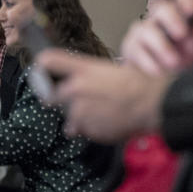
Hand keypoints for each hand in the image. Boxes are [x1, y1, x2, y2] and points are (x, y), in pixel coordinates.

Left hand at [36, 49, 170, 142]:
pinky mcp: (86, 128)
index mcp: (83, 69)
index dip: (42, 66)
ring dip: (79, 118)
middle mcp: (75, 88)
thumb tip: (76, 82)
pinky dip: (91, 129)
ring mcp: (79, 110)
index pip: (49, 61)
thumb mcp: (110, 69)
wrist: (152, 103)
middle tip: (79, 102)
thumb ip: (87, 76)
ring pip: (69, 117)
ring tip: (102, 112)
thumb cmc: (137, 82)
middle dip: (59, 101)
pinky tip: (108, 121)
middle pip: (51, 96)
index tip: (39, 70)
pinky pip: (82, 131)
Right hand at [121, 0, 192, 75]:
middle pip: (162, 8)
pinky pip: (138, 51)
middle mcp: (158, 20)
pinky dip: (150, 62)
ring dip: (163, 47)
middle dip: (173, 19)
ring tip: (173, 61)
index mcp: (177, 16)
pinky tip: (158, 70)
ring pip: (148, 30)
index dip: (188, 0)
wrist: (154, 78)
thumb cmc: (174, 58)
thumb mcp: (191, 49)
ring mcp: (142, 31)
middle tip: (182, 34)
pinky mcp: (130, 46)